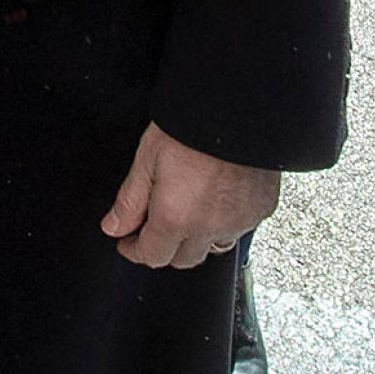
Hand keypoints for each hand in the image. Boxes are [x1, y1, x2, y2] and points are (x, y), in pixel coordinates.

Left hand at [101, 123, 279, 267]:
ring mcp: (239, 222)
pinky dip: (224, 224)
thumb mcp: (146, 161)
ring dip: (196, 241)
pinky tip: (214, 204)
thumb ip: (129, 201)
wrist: (235, 114)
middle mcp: (210, 228)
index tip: (127, 243)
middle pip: (184, 259)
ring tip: (183, 217)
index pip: (153, 256)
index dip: (135, 251)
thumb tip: (114, 227)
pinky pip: (239, 230)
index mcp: (176, 219)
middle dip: (164, 249)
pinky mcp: (261, 211)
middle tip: (151, 230)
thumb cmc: (189, 131)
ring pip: (214, 248)